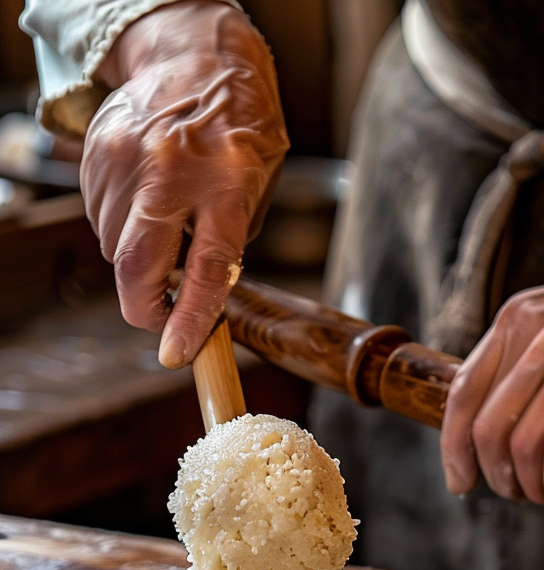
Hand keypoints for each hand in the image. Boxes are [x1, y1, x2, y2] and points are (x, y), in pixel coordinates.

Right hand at [82, 0, 288, 367]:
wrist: (199, 56)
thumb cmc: (241, 129)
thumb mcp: (257, 186)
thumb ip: (227, 240)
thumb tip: (195, 298)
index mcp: (225, 183)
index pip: (206, 268)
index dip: (189, 318)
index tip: (176, 353)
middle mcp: (171, 170)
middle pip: (136, 263)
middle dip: (142, 307)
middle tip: (157, 319)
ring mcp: (127, 157)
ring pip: (114, 245)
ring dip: (136, 260)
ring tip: (166, 232)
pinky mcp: (98, 150)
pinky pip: (99, 215)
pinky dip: (121, 226)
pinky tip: (146, 204)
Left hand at [439, 226, 543, 516]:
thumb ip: (522, 352)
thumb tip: (491, 415)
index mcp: (519, 318)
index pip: (462, 393)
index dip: (453, 448)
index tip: (461, 479)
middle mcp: (542, 339)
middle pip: (489, 430)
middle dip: (496, 476)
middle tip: (515, 491)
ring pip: (524, 447)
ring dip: (531, 487)